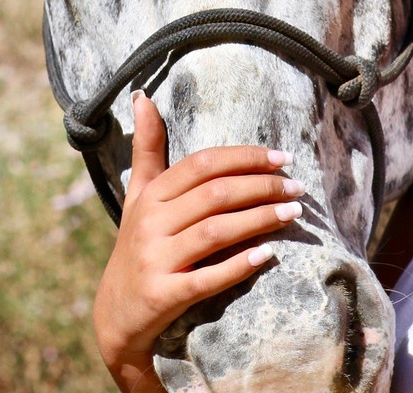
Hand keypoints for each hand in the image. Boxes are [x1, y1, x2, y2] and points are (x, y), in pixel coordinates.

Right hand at [93, 90, 304, 391]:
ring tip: (293, 213)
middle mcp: (150, 223)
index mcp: (151, 195)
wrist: (115, 315)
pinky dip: (238, 265)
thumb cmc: (138, 244)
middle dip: (262, 186)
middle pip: (215, 194)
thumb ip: (147, 148)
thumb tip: (142, 97)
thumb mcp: (138, 196)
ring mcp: (155, 259)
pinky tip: (267, 255)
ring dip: (259, 219)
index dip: (245, 157)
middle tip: (297, 187)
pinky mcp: (163, 295)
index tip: (283, 157)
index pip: (202, 165)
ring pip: (215, 231)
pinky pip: (206, 278)